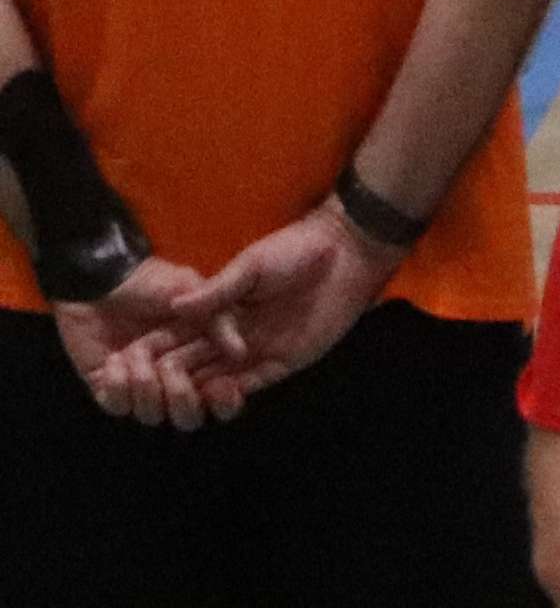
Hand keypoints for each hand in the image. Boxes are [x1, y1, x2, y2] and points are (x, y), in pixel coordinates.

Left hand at [49, 261, 225, 428]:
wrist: (101, 280)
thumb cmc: (152, 282)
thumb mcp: (194, 291)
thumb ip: (220, 319)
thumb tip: (241, 351)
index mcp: (200, 357)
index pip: (221, 394)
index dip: (224, 400)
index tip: (223, 386)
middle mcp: (173, 377)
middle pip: (188, 416)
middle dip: (182, 400)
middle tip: (171, 370)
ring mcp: (140, 385)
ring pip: (151, 414)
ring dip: (144, 386)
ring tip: (134, 353)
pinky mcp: (108, 387)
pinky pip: (117, 406)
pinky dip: (117, 386)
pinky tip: (114, 359)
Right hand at [147, 203, 396, 403]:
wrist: (347, 252)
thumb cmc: (296, 250)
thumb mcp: (251, 266)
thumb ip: (215, 292)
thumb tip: (173, 305)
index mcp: (216, 312)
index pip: (174, 339)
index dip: (150, 354)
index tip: (122, 367)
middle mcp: (229, 337)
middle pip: (188, 366)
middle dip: (165, 380)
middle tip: (146, 390)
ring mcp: (255, 351)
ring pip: (214, 382)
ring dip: (194, 393)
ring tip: (176, 400)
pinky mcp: (282, 363)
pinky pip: (250, 385)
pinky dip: (231, 395)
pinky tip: (214, 398)